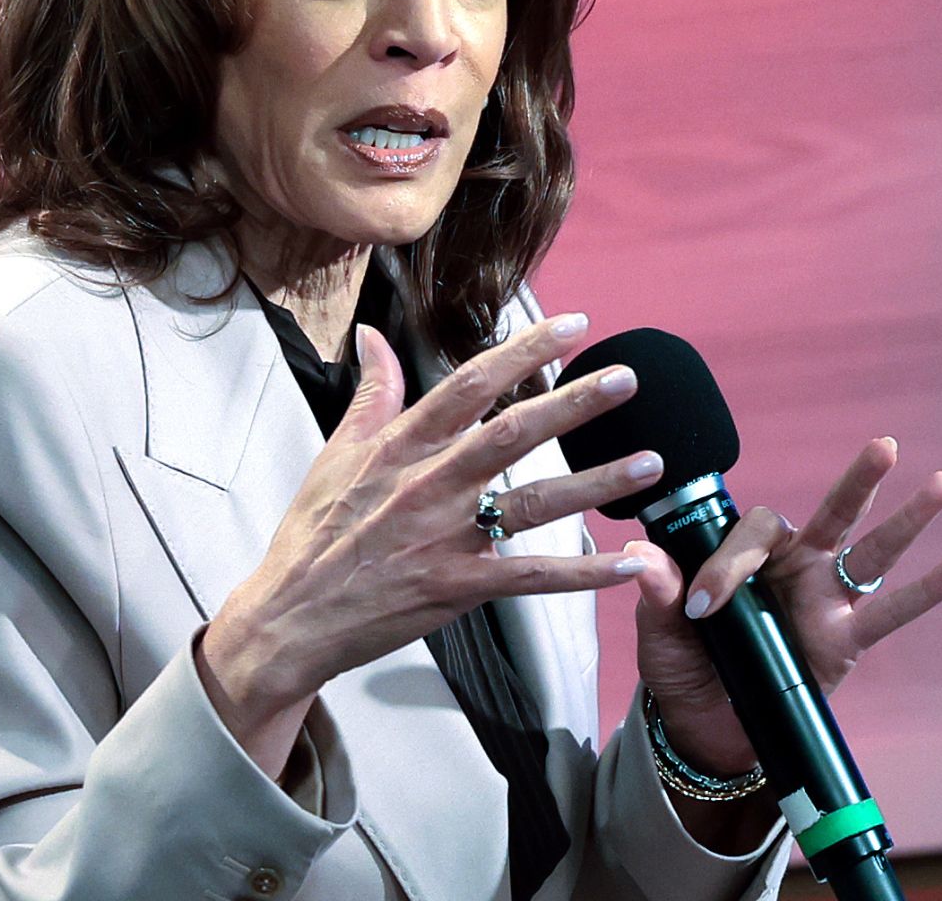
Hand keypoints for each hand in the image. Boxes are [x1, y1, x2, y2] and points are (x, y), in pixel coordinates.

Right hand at [198, 313, 663, 773]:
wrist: (291, 616)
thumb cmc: (314, 535)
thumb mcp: (335, 453)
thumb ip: (370, 393)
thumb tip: (373, 335)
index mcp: (402, 446)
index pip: (471, 384)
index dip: (524, 350)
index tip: (572, 326)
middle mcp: (430, 484)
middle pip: (513, 433)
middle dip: (574, 404)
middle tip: (627, 380)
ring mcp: (446, 537)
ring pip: (534, 503)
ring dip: (596, 483)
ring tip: (650, 464)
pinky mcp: (457, 588)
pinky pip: (532, 578)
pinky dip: (583, 574)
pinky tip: (627, 563)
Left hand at [628, 437, 941, 779]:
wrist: (707, 727)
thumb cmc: (684, 667)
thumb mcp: (661, 630)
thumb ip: (662, 591)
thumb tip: (641, 556)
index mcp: (748, 554)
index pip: (753, 534)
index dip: (729, 563)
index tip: (702, 606)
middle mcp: (795, 566)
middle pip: (833, 513)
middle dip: (859, 481)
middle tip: (886, 446)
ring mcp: (826, 599)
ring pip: (873, 551)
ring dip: (909, 519)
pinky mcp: (847, 639)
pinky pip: (892, 612)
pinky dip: (929, 590)